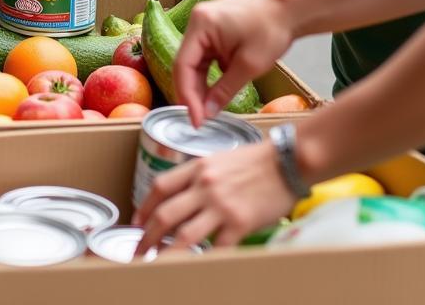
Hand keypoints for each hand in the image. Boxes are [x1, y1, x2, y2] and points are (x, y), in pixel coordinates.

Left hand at [133, 140, 294, 252]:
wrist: (287, 161)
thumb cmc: (256, 160)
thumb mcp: (220, 159)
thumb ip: (200, 176)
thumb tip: (184, 196)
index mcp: (198, 167)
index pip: (160, 187)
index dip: (144, 207)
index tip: (137, 222)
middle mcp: (204, 186)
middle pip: (165, 215)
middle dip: (147, 237)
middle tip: (139, 252)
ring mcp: (221, 205)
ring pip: (184, 236)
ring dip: (167, 253)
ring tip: (158, 264)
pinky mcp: (239, 223)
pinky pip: (216, 248)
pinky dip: (204, 260)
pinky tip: (197, 267)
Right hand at [174, 0, 294, 126]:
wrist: (289, 7)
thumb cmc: (271, 29)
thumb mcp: (249, 65)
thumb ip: (224, 90)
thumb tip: (207, 113)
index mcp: (201, 24)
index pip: (182, 65)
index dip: (186, 95)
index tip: (195, 120)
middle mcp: (197, 21)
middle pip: (186, 63)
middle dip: (193, 93)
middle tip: (201, 120)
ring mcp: (205, 24)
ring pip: (196, 62)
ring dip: (201, 86)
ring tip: (208, 111)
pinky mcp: (215, 30)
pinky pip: (206, 56)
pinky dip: (210, 75)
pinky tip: (216, 93)